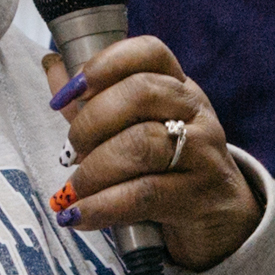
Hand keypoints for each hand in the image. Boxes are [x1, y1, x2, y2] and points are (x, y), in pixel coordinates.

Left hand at [51, 35, 263, 274]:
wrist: (220, 221)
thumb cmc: (169, 169)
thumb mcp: (134, 130)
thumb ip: (93, 103)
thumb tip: (53, 67)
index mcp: (178, 87)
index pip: (149, 52)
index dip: (105, 64)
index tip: (72, 90)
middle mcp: (194, 112)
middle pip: (140, 93)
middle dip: (92, 121)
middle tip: (71, 151)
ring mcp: (202, 153)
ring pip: (142, 145)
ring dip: (94, 169)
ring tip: (73, 190)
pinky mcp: (199, 195)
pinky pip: (143, 194)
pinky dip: (102, 206)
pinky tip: (78, 215)